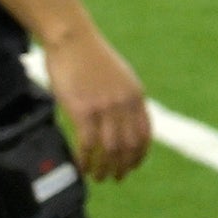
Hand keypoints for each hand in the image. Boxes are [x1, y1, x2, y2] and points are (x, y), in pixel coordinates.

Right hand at [41, 21, 150, 182]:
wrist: (73, 39)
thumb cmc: (91, 58)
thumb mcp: (120, 77)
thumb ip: (124, 99)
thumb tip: (123, 121)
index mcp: (136, 96)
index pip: (144, 135)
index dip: (139, 155)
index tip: (132, 167)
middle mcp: (124, 104)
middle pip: (129, 146)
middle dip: (123, 167)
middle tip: (114, 178)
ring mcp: (104, 107)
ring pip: (109, 149)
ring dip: (104, 168)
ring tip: (98, 177)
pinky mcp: (82, 109)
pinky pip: (87, 144)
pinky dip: (85, 160)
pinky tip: (81, 167)